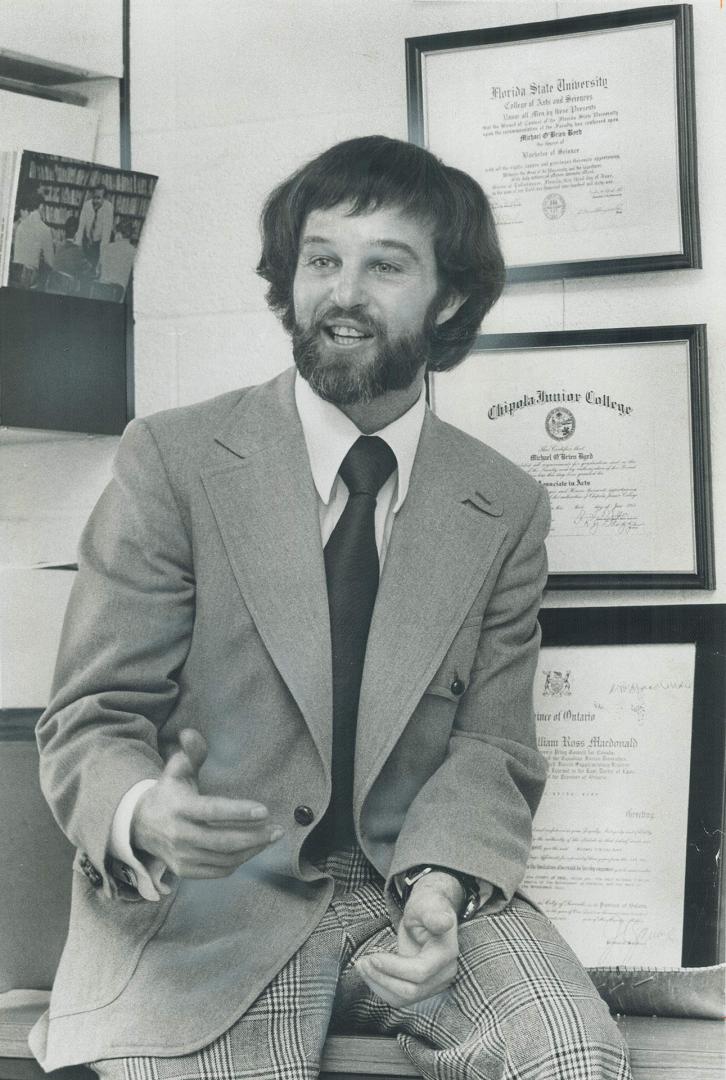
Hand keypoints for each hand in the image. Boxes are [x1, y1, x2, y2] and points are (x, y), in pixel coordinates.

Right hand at [131, 728, 282, 878]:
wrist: (142, 824)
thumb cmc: (169, 792)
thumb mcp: (177, 769)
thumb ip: (191, 752)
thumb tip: (190, 733)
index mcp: (179, 807)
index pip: (212, 811)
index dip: (239, 812)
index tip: (265, 810)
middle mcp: (179, 834)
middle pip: (223, 841)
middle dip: (255, 836)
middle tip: (277, 830)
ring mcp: (181, 856)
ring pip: (224, 859)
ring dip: (252, 850)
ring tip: (270, 837)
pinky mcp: (185, 870)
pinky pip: (219, 870)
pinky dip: (239, 861)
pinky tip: (253, 849)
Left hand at [356, 872, 460, 1006]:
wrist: (430, 913)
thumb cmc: (426, 906)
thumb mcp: (427, 904)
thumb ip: (433, 915)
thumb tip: (444, 922)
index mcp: (446, 953)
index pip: (420, 972)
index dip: (394, 968)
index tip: (372, 956)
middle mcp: (444, 974)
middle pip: (411, 990)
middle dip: (383, 978)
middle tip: (362, 961)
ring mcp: (435, 984)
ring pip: (404, 998)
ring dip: (379, 985)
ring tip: (362, 966)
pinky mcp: (423, 987)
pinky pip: (401, 997)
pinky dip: (382, 987)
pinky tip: (370, 972)